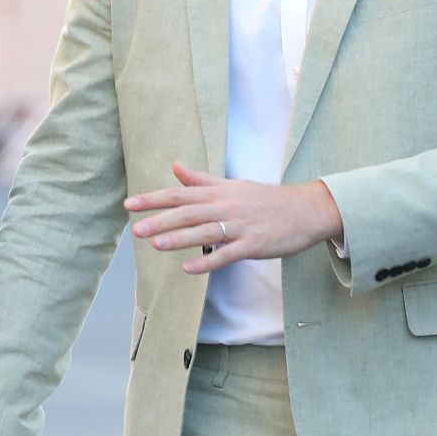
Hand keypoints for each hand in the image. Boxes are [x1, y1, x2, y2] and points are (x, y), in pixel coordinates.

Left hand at [125, 161, 342, 273]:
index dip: (154, 199)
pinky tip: (189, 269)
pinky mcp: (254, 244)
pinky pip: (228, 254)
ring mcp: (240, 226)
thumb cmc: (266, 199)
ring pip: (205, 232)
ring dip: (180, 238)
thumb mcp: (232, 185)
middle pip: (188, 212)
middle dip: (160, 220)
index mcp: (219, 192)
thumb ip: (201, 179)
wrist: (307, 209)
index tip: (130, 205)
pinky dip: (208, 262)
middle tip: (135, 229)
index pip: (180, 193)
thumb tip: (175, 167)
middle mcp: (226, 206)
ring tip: (155, 244)